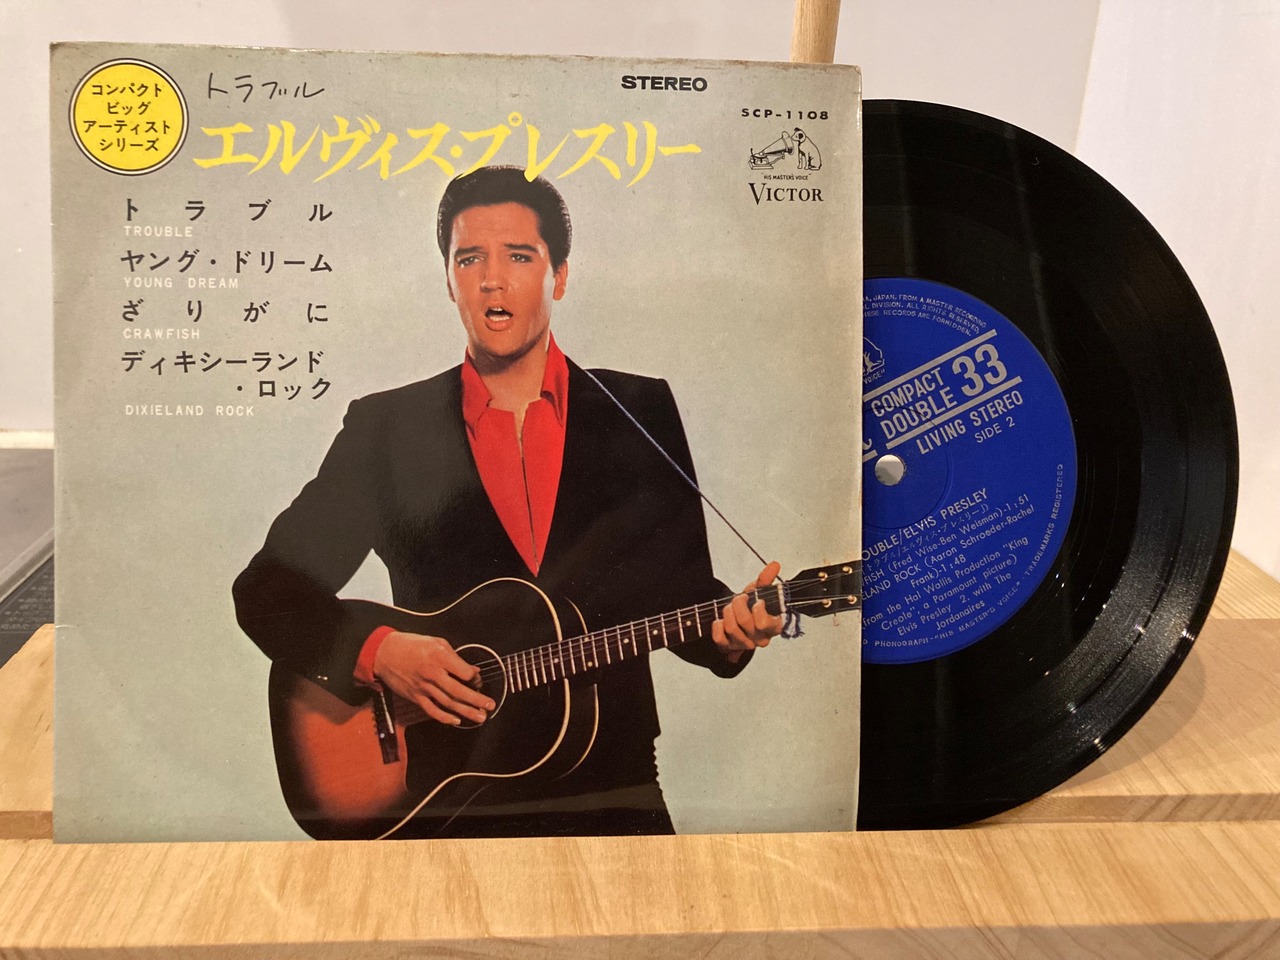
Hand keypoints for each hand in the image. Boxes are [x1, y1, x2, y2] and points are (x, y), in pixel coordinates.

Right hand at [373, 631, 494, 725]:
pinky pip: (432, 710)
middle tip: (490, 706)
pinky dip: (444, 717)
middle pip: (458, 691)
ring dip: (466, 712)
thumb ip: (455, 657)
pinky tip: (456, 721)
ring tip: (480, 717)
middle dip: (477, 700)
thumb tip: (472, 670)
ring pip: (448, 703)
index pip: (463, 673)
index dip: (474, 678)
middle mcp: (432, 673)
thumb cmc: (411, 645)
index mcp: (439, 657)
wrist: (384, 653)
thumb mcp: (436, 642)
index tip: (478, 680)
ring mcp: (423, 687)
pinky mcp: (415, 696)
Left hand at [712, 561, 783, 663]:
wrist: (740, 618)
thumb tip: (774, 565)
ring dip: (727, 613)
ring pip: (732, 628)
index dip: (757, 609)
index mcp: (773, 627)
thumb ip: (766, 579)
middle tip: (739, 599)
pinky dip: (717, 626)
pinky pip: (719, 638)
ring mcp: (745, 644)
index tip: (757, 601)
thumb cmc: (753, 606)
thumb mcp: (760, 592)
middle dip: (738, 604)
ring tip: (730, 608)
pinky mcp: (729, 648)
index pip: (764, 623)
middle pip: (744, 621)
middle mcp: (760, 638)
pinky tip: (721, 620)